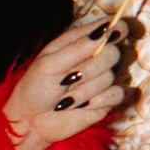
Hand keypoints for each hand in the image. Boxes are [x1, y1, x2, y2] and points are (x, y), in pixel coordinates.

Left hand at [4, 16, 125, 149]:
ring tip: (65, 99)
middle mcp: (93, 58)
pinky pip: (117, 94)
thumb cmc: (35, 88)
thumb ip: (78, 48)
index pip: (105, 28)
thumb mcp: (49, 64)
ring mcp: (101, 79)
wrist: (32, 122)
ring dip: (85, 90)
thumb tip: (106, 31)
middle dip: (91, 68)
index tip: (116, 33)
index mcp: (78, 43)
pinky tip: (83, 106)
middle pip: (113, 53)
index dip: (115, 28)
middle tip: (69, 79)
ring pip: (110, 77)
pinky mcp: (106, 100)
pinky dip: (98, 101)